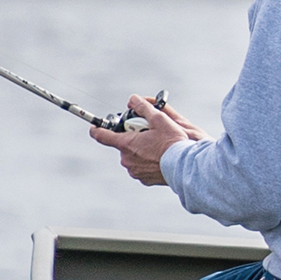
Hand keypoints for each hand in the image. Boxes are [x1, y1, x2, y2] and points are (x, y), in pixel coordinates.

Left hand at [88, 93, 209, 185]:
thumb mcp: (159, 119)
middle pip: (122, 145)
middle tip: (146, 134)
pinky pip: (141, 168)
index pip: (101, 135)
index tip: (95, 126)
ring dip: (140, 151)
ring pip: (132, 157)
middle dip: (131, 138)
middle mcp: (126, 159)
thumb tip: (133, 99)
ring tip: (156, 147)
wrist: (185, 166)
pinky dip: (147, 162)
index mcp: (126, 144)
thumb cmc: (172, 143)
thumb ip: (143, 107)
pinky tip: (159, 159)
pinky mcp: (145, 180)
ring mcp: (135, 171)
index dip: (96, 129)